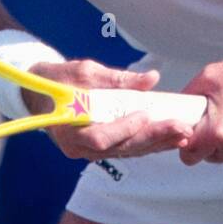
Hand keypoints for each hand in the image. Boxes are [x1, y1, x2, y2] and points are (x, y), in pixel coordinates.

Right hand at [25, 59, 195, 161]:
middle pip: (120, 148)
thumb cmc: (59, 80)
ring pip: (127, 151)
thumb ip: (118, 79)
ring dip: (157, 144)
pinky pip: (127, 149)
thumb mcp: (85, 72)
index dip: (123, 129)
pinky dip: (149, 143)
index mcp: (69, 129)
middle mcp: (78, 147)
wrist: (39, 94)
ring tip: (183, 135)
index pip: (99, 137)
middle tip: (180, 129)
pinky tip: (170, 139)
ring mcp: (89, 152)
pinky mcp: (100, 149)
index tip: (144, 115)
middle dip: (153, 138)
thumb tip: (152, 78)